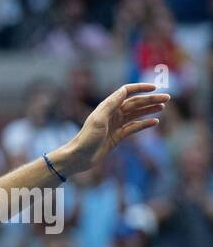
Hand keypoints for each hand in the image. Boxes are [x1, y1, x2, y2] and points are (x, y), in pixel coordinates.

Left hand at [51, 83, 167, 176]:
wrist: (79, 158)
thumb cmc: (87, 138)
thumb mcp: (99, 119)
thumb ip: (111, 104)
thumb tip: (124, 90)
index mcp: (107, 107)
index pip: (126, 92)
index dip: (140, 88)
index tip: (155, 88)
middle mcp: (112, 114)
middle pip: (135, 103)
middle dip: (150, 99)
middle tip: (167, 98)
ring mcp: (116, 125)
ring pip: (136, 114)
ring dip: (149, 109)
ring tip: (162, 107)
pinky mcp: (118, 136)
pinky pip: (134, 127)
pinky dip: (144, 124)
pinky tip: (155, 122)